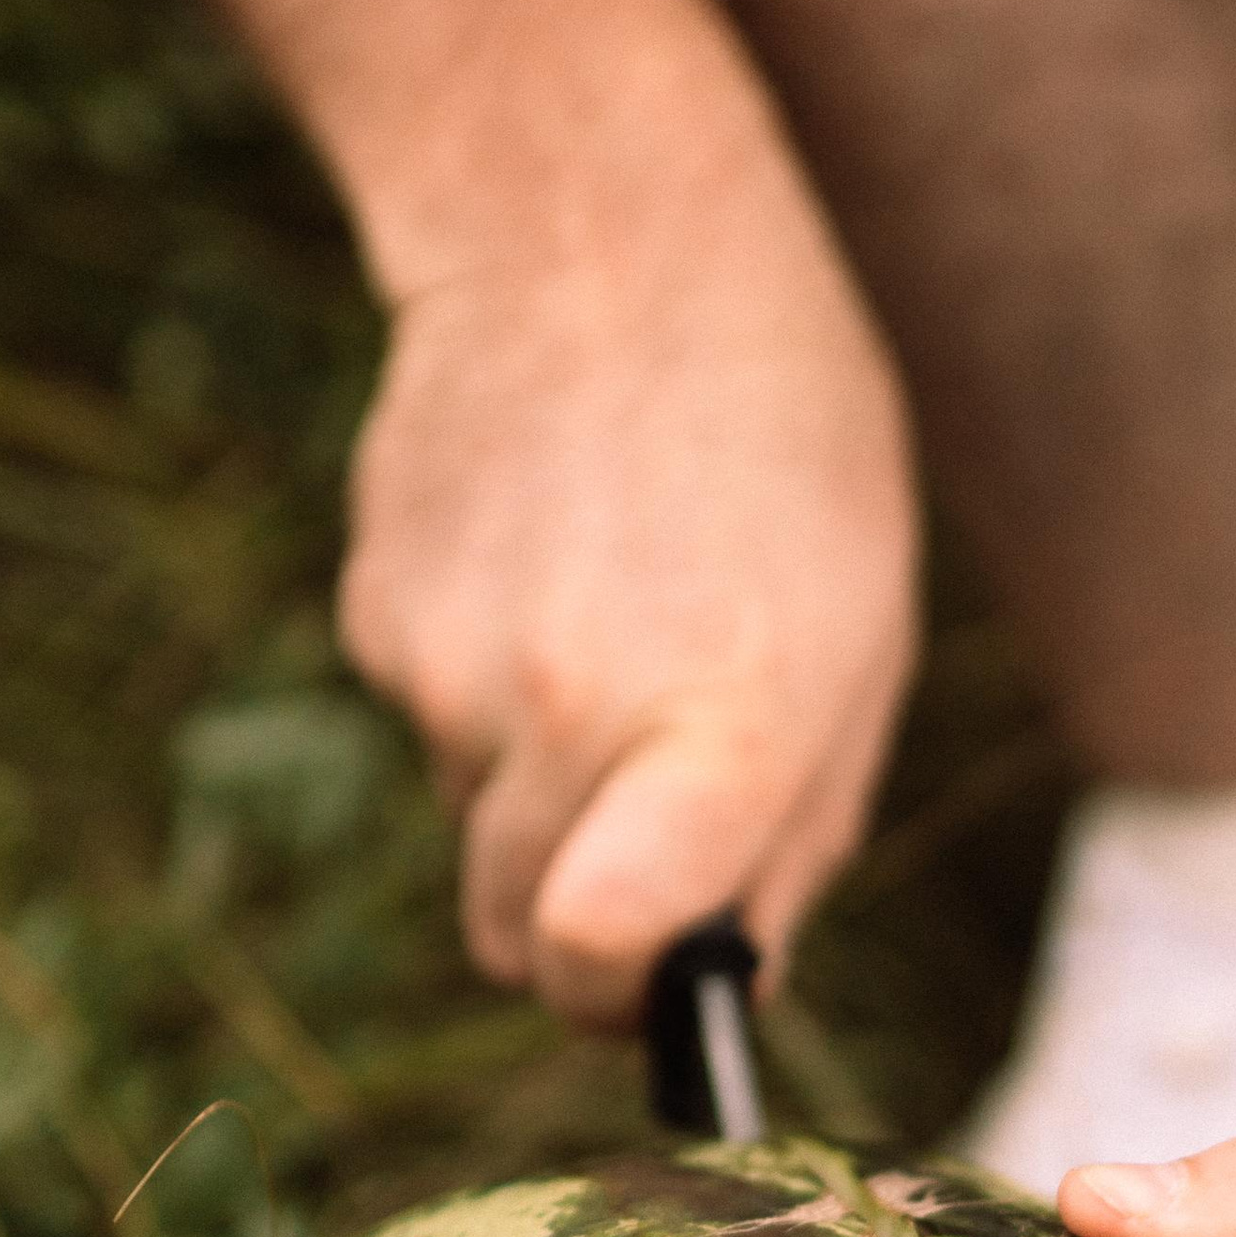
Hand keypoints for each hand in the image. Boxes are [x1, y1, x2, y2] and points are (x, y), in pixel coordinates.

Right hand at [338, 127, 915, 1023]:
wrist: (601, 230)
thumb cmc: (781, 442)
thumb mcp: (861, 644)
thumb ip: (794, 839)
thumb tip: (724, 990)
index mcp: (719, 724)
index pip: (603, 948)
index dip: (621, 1006)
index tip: (659, 992)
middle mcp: (563, 708)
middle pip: (517, 943)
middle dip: (580, 936)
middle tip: (653, 837)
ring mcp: (446, 664)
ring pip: (477, 830)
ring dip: (539, 786)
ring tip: (616, 627)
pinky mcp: (374, 616)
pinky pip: (432, 728)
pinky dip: (483, 689)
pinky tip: (548, 566)